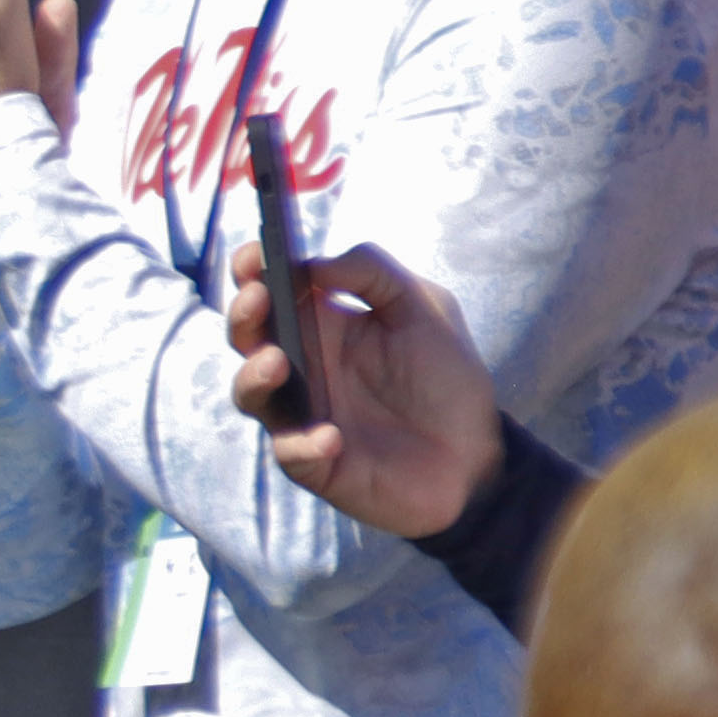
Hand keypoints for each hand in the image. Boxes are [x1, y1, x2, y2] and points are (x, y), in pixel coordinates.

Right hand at [222, 239, 502, 541]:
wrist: (476, 456)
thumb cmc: (446, 379)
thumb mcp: (424, 307)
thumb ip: (374, 271)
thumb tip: (314, 265)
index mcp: (321, 323)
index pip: (268, 288)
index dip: (252, 268)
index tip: (257, 255)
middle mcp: (301, 366)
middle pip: (246, 336)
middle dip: (242, 314)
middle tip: (259, 299)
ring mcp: (301, 413)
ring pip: (249, 393)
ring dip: (253, 375)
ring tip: (277, 363)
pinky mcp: (313, 461)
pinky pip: (290, 452)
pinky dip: (303, 444)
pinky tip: (333, 438)